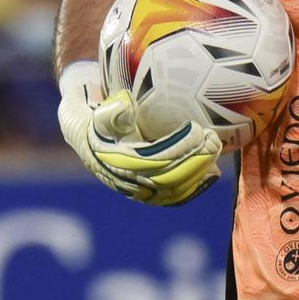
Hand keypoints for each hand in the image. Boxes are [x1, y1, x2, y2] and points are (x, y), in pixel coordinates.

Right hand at [58, 61, 220, 205]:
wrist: (82, 128)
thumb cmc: (90, 110)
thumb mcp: (88, 104)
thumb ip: (107, 109)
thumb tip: (125, 105)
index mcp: (112, 161)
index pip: (151, 161)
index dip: (177, 149)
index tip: (197, 129)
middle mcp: (125, 181)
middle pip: (167, 179)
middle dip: (194, 161)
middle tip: (213, 140)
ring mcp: (137, 188)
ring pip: (173, 191)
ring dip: (198, 173)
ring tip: (216, 151)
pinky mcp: (147, 190)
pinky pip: (174, 194)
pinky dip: (195, 185)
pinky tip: (213, 172)